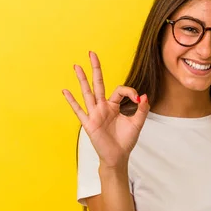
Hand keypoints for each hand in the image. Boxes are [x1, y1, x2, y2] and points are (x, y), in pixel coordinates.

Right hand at [62, 51, 149, 168]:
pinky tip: (65, 91)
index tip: (137, 99)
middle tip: (92, 53)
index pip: (120, 90)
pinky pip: (79, 110)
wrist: (117, 156)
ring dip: (82, 79)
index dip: (130, 92)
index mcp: (114, 106)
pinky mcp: (89, 123)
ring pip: (87, 93)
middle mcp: (103, 107)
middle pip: (98, 84)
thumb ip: (141, 110)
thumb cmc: (126, 140)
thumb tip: (144, 96)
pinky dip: (72, 101)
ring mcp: (94, 114)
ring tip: (76, 66)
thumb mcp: (137, 124)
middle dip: (96, 69)